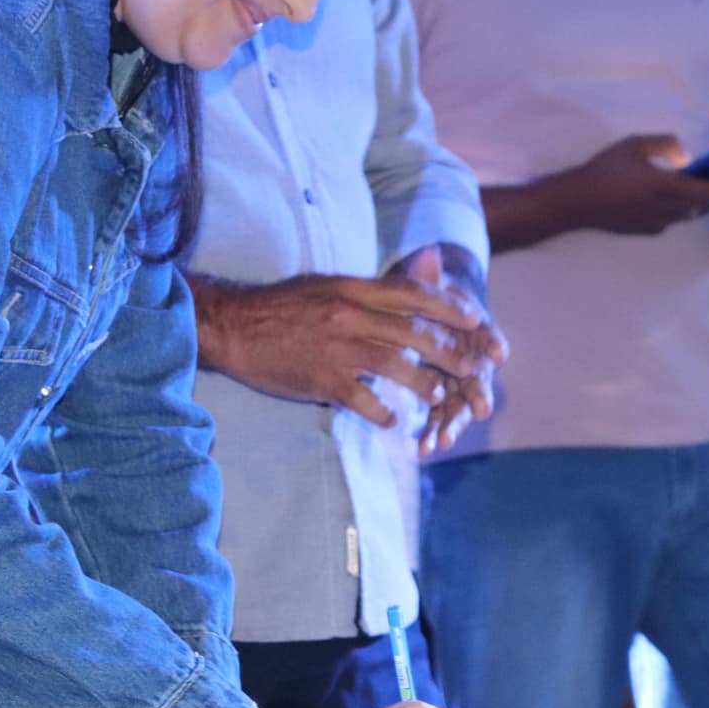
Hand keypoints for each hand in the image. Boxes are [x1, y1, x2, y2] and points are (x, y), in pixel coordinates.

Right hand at [195, 273, 488, 428]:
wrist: (234, 326)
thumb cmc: (281, 306)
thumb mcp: (326, 285)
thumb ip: (366, 291)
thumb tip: (406, 291)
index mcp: (352, 289)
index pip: (412, 294)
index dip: (448, 306)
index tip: (474, 319)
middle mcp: (349, 316)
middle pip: (412, 332)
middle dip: (448, 351)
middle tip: (470, 368)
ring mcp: (336, 349)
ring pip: (395, 366)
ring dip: (423, 385)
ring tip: (436, 398)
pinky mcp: (322, 379)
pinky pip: (363, 400)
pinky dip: (383, 413)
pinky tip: (393, 421)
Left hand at [395, 246, 508, 455]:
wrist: (417, 313)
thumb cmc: (424, 293)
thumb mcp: (424, 280)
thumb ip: (427, 272)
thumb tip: (428, 252)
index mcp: (472, 328)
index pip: (488, 334)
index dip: (494, 342)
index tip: (498, 353)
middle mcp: (471, 356)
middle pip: (479, 376)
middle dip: (479, 394)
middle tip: (482, 410)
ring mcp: (455, 379)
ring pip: (459, 403)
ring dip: (453, 422)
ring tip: (443, 441)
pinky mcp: (437, 395)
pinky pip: (437, 414)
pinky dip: (432, 430)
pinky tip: (424, 449)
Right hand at [565, 133, 708, 234]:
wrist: (575, 203)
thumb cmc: (603, 170)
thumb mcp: (634, 145)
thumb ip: (665, 145)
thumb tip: (685, 154)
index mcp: (668, 188)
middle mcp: (668, 210)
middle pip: (707, 205)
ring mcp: (658, 224)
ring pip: (690, 213)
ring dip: (702, 199)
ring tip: (707, 183)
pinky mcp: (647, 230)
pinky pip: (673, 218)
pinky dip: (681, 206)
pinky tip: (674, 194)